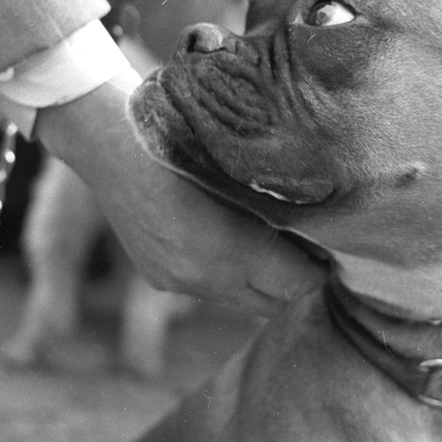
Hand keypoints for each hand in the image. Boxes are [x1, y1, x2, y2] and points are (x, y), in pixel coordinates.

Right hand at [34, 74, 326, 314]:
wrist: (108, 139)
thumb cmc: (184, 138)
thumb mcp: (241, 169)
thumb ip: (278, 206)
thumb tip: (317, 227)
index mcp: (233, 250)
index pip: (299, 284)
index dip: (320, 268)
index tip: (333, 249)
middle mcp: (206, 277)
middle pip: (274, 302)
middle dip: (296, 281)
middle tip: (311, 251)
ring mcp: (180, 282)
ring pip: (242, 302)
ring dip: (262, 283)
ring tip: (276, 247)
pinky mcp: (159, 279)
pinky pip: (210, 291)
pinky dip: (229, 276)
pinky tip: (233, 244)